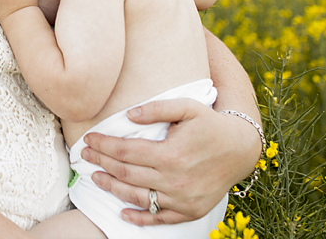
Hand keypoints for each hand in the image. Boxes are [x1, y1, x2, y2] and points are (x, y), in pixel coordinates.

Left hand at [80, 99, 260, 225]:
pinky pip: (159, 218)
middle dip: (101, 163)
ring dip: (112, 188)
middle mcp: (174, 180)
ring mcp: (182, 199)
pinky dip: (139, 218)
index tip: (89, 139)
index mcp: (171, 154)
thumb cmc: (210, 124)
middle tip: (85, 154)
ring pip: (137, 197)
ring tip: (95, 178)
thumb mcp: (187, 107)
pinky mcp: (189, 211)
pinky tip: (123, 212)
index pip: (125, 152)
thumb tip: (128, 115)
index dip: (103, 145)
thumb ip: (157, 108)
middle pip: (126, 174)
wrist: (240, 150)